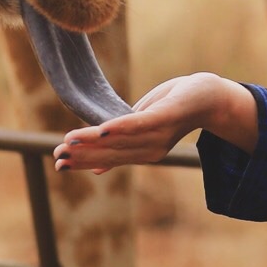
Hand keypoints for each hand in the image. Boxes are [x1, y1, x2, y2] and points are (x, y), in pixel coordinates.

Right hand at [52, 72, 250, 173]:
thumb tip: (95, 169)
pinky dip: (120, 127)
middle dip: (82, 155)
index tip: (58, 164)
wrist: (210, 97)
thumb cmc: (174, 108)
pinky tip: (102, 129)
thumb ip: (122, 145)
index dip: (83, 161)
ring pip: (120, 140)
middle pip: (111, 153)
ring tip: (69, 142)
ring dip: (93, 141)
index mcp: (143, 152)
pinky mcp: (166, 117)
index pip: (109, 159)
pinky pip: (139, 124)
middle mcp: (151, 150)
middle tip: (56, 157)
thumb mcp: (143, 127)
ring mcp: (159, 135)